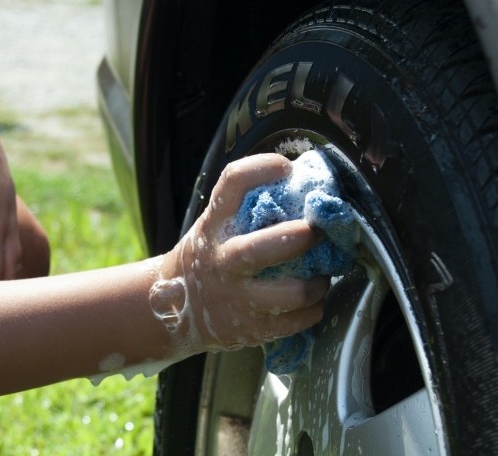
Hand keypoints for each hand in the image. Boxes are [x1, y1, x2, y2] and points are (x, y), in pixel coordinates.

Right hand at [156, 154, 327, 353]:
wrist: (176, 310)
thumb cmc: (210, 257)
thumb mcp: (215, 227)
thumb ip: (247, 209)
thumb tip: (303, 181)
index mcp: (214, 225)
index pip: (232, 183)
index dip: (261, 168)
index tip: (286, 168)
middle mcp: (222, 261)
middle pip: (260, 249)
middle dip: (299, 238)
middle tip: (318, 231)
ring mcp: (236, 298)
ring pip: (290, 294)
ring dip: (317, 283)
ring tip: (321, 276)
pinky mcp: (250, 329)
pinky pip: (296, 321)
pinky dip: (314, 309)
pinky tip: (312, 301)